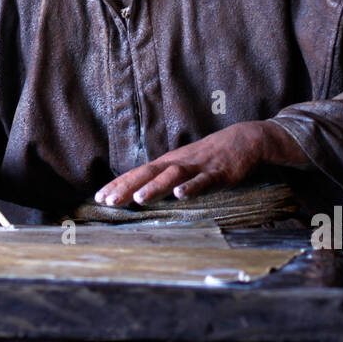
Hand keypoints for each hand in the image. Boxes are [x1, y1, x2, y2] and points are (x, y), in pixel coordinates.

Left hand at [93, 121, 304, 206]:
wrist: (243, 140)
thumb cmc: (207, 157)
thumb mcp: (181, 166)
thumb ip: (162, 179)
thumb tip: (137, 193)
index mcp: (167, 163)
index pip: (137, 174)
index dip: (118, 185)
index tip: (99, 198)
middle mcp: (178, 163)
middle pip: (148, 174)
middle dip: (127, 187)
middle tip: (108, 201)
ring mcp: (197, 167)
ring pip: (173, 176)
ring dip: (156, 187)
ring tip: (139, 199)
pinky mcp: (218, 172)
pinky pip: (204, 181)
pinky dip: (192, 188)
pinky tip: (181, 196)